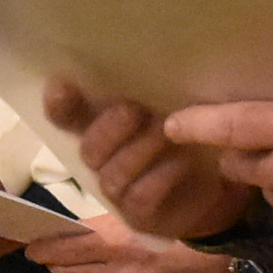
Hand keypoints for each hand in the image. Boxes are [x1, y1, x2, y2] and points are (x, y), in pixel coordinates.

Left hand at [23, 212, 227, 272]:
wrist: (208, 258)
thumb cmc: (171, 227)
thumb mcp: (134, 216)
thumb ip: (99, 227)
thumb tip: (65, 234)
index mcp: (119, 243)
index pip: (65, 250)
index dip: (43, 249)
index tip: (32, 248)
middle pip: (67, 271)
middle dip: (55, 263)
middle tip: (51, 255)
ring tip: (70, 268)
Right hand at [46, 84, 248, 242]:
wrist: (213, 185)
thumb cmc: (184, 136)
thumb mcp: (169, 106)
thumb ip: (152, 89)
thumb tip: (150, 57)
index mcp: (101, 128)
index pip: (67, 119)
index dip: (60, 106)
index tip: (61, 85)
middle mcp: (102, 160)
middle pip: (89, 150)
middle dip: (109, 129)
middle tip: (135, 110)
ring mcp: (118, 191)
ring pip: (113, 175)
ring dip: (138, 151)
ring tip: (166, 133)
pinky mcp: (139, 215)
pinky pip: (140, 198)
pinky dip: (160, 178)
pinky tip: (181, 162)